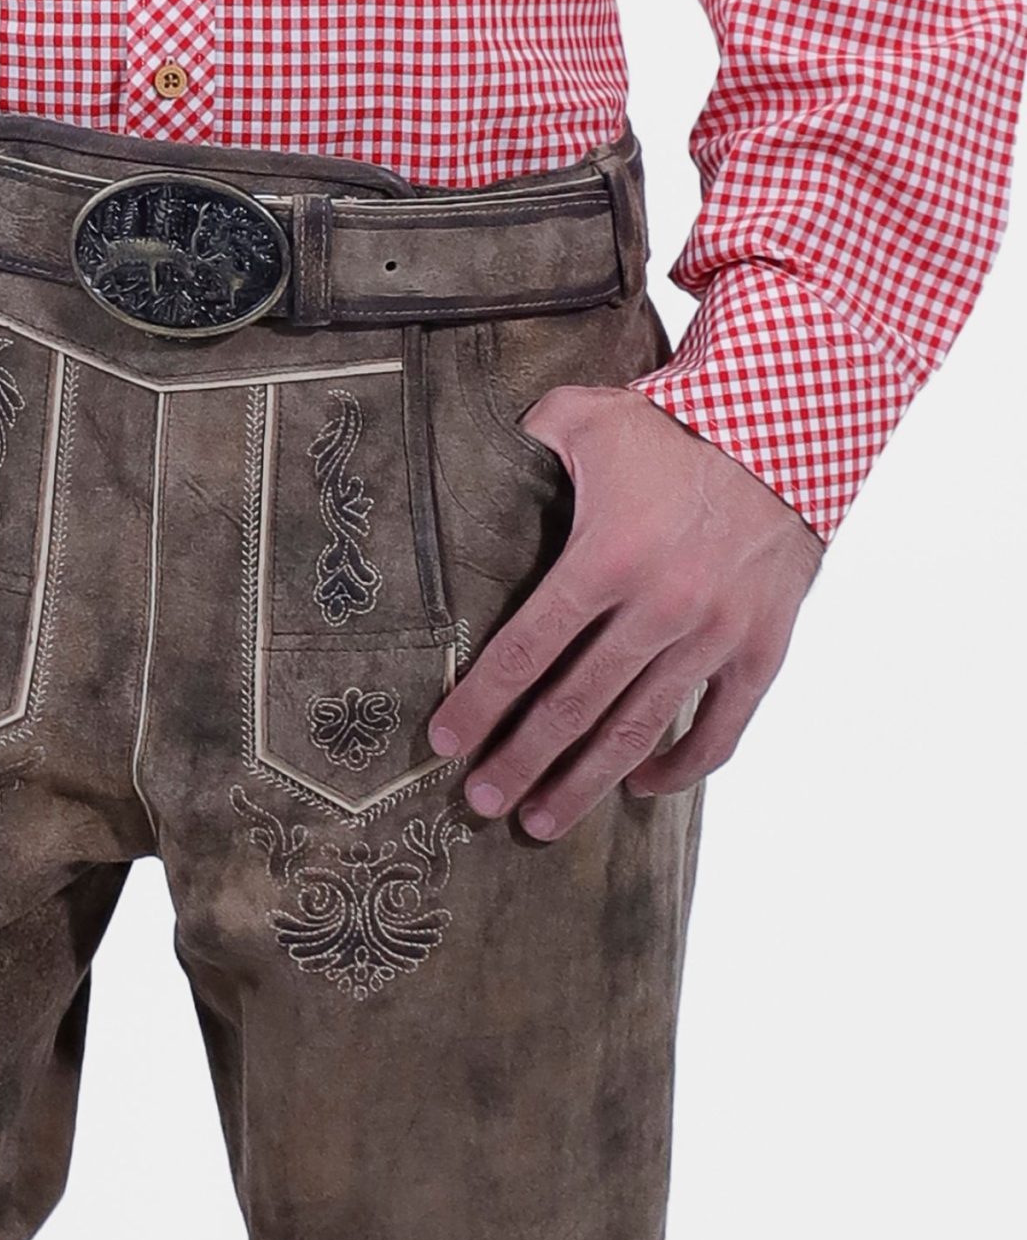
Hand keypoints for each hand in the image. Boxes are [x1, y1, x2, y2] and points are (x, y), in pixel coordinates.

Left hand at [426, 385, 825, 838]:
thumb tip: (477, 462)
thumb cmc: (679, 420)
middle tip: (483, 803)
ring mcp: (716, 633)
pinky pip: (720, 729)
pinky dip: (680, 768)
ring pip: (639, 731)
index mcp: (607, 557)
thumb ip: (526, 446)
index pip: (526, 651)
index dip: (481, 704)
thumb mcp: (588, 417)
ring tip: (542, 821)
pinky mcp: (763, 646)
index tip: (445, 743)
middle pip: (573, 706)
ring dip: (586, 784)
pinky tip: (639, 786)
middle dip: (521, 762)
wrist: (795, 417)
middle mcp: (661, 605)